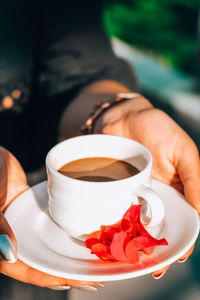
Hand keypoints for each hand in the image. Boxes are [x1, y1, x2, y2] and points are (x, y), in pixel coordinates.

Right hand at [0, 147, 96, 288]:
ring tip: (94, 262)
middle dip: (68, 272)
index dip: (53, 277)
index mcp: (0, 244)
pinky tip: (84, 236)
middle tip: (95, 276)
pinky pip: (52, 228)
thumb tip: (10, 254)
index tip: (79, 280)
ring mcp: (28, 227)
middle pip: (43, 262)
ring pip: (49, 247)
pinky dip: (66, 234)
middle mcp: (16, 240)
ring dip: (69, 255)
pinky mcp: (37, 213)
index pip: (27, 269)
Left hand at [95, 95, 199, 276]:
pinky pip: (115, 210)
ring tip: (133, 258)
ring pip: (136, 223)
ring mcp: (132, 194)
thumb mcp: (184, 151)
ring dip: (136, 242)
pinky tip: (115, 238)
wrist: (123, 116)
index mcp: (176, 189)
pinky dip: (116, 224)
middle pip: (158, 226)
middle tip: (152, 266)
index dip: (182, 239)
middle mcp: (155, 195)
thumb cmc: (157, 127)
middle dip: (157, 247)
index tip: (178, 256)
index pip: (183, 219)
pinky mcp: (113, 189)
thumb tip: (199, 211)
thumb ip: (194, 180)